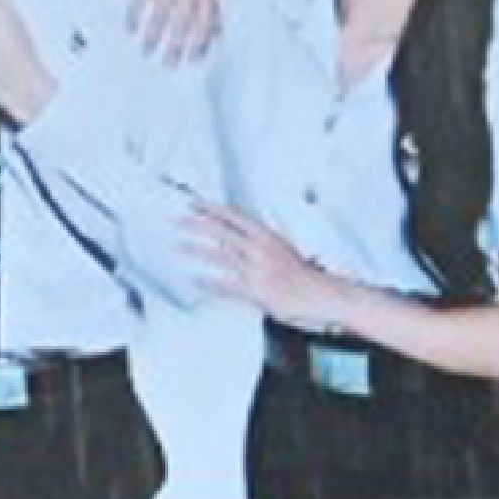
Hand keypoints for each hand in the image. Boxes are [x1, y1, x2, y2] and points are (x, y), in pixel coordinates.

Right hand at [111, 0, 221, 61]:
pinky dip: (133, 20)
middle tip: (168, 65)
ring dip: (152, 39)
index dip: (199, 43)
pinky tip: (130, 30)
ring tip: (146, 53)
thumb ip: (212, 4)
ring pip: (158, 20)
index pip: (204, 22)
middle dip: (175, 48)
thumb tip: (218, 32)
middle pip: (182, 26)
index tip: (192, 60)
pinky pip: (138, 6)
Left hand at [186, 203, 350, 330]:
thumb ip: (255, 240)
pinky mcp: (256, 290)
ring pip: (220, 256)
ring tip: (178, 246)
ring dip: (196, 250)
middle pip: (222, 231)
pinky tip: (196, 280)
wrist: (321, 294)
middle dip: (197, 224)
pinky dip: (210, 283)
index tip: (193, 204)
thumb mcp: (279, 248)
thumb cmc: (299, 273)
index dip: (211, 209)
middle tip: (177, 220)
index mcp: (267, 236)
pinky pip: (226, 285)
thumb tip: (228, 234)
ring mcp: (257, 269)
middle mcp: (260, 249)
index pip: (234, 216)